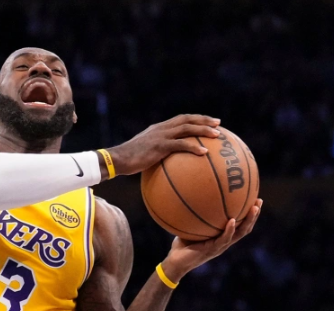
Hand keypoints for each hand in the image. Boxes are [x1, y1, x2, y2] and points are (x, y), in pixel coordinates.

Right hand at [106, 114, 221, 175]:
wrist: (117, 160)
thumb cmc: (127, 161)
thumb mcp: (143, 155)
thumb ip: (155, 155)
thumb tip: (165, 167)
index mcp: (158, 129)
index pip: (179, 119)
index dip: (195, 119)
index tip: (207, 121)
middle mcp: (161, 129)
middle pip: (186, 119)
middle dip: (203, 120)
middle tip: (218, 124)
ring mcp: (160, 136)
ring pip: (186, 129)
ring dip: (203, 130)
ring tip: (217, 135)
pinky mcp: (159, 146)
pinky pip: (180, 145)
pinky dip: (193, 147)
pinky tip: (204, 152)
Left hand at [162, 199, 262, 281]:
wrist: (176, 263)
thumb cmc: (181, 246)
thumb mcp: (189, 228)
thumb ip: (195, 217)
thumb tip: (194, 198)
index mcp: (222, 237)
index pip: (239, 225)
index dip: (248, 215)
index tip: (254, 200)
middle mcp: (224, 242)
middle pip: (245, 228)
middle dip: (254, 215)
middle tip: (259, 201)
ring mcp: (220, 246)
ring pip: (240, 233)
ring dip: (248, 221)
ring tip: (254, 209)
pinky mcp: (213, 250)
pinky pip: (224, 239)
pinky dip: (229, 230)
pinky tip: (232, 220)